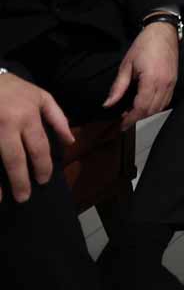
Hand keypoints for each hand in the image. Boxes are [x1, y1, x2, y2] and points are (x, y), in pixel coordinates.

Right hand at [0, 74, 73, 202]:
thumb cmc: (15, 89)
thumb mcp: (41, 97)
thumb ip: (58, 119)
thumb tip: (70, 141)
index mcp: (27, 116)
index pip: (38, 147)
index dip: (42, 166)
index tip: (44, 180)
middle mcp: (8, 125)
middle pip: (15, 158)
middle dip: (20, 180)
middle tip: (25, 197)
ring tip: (2, 201)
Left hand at [104, 22, 179, 129]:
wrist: (163, 33)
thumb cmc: (143, 46)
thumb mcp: (126, 66)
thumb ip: (118, 87)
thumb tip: (108, 104)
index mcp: (151, 80)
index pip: (141, 107)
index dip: (131, 119)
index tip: (121, 126)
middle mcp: (164, 84)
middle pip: (152, 110)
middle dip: (138, 118)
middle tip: (124, 120)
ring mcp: (172, 83)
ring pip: (161, 107)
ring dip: (147, 113)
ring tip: (133, 112)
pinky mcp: (174, 81)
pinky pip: (167, 100)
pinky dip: (156, 106)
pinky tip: (146, 104)